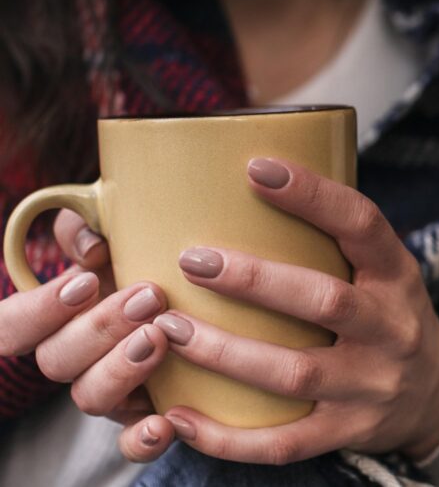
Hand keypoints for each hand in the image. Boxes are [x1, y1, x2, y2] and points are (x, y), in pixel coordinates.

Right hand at [0, 209, 174, 461]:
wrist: (185, 305)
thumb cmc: (139, 268)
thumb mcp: (114, 248)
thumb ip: (88, 233)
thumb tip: (87, 236)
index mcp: (52, 319)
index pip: (10, 326)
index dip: (41, 309)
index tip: (85, 281)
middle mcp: (70, 360)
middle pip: (58, 360)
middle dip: (101, 328)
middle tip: (148, 296)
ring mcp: (102, 391)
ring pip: (89, 397)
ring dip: (122, 369)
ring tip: (160, 336)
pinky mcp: (137, 419)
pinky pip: (129, 443)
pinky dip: (143, 438)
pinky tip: (164, 423)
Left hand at [149, 157, 438, 464]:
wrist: (434, 394)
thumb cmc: (386, 314)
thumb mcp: (382, 270)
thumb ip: (333, 240)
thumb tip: (246, 180)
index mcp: (397, 276)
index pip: (364, 225)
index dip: (314, 195)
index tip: (257, 168)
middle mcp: (391, 329)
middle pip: (325, 302)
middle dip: (255, 281)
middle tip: (193, 260)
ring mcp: (370, 385)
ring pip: (295, 373)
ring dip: (226, 352)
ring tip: (170, 329)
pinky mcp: (348, 432)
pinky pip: (284, 442)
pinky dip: (226, 437)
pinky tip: (178, 415)